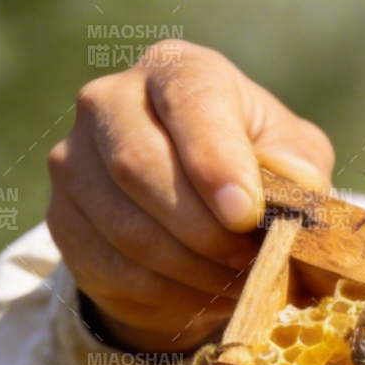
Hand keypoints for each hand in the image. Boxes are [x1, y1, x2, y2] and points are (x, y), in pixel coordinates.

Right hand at [46, 42, 333, 352]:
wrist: (203, 216)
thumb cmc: (259, 173)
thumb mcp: (294, 159)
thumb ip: (299, 166)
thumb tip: (296, 186)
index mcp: (179, 71)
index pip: (190, 99)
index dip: (215, 160)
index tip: (245, 213)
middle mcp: (112, 100)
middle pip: (138, 164)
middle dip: (203, 228)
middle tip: (248, 259)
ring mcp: (76, 159)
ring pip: (125, 225)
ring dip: (191, 268)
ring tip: (236, 280)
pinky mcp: (64, 217)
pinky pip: (112, 266)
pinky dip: (168, 293)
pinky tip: (203, 293)